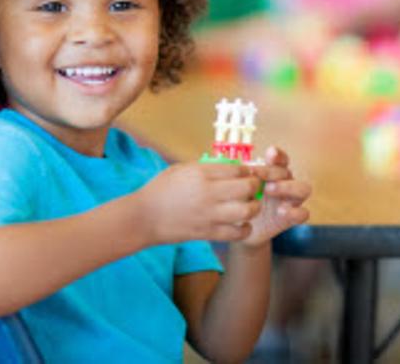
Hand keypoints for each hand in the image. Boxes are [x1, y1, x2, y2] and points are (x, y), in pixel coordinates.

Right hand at [136, 162, 262, 244]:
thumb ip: (204, 167)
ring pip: (247, 211)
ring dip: (254, 207)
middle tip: (253, 187)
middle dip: (255, 185)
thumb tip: (227, 166)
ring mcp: (209, 215)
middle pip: (247, 187)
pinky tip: (242, 224)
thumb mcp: (180, 169)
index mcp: (201, 174)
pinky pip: (236, 233)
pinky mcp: (207, 233)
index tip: (247, 172)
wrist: (143, 217)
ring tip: (251, 206)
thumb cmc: (159, 190)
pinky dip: (245, 229)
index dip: (247, 169)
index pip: (237, 168)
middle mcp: (208, 193)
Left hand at [241, 146, 310, 247]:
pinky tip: (281, 211)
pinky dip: (296, 211)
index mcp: (272, 173)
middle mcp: (285, 183)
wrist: (240, 229)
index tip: (270, 154)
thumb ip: (239, 177)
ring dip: (288, 187)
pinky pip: (304, 213)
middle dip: (273, 172)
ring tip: (269, 190)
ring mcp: (291, 200)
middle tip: (257, 175)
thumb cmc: (238, 203)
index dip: (278, 155)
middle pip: (288, 172)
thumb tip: (232, 164)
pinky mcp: (292, 217)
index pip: (281, 159)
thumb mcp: (236, 189)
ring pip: (303, 189)